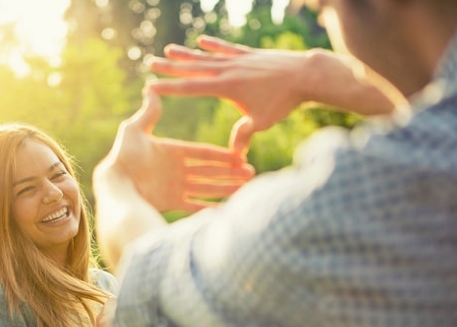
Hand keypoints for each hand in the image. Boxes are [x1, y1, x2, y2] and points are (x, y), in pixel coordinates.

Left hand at [100, 88, 254, 213]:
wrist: (115, 186)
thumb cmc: (123, 157)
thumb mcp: (135, 130)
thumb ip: (149, 112)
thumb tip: (151, 88)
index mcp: (172, 152)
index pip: (202, 153)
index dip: (221, 155)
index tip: (240, 156)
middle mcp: (175, 171)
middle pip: (209, 171)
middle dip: (230, 173)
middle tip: (251, 174)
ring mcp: (174, 188)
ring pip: (206, 188)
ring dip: (226, 188)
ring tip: (246, 190)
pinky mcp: (170, 204)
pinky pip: (194, 207)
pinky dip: (210, 209)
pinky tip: (226, 210)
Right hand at [148, 35, 307, 153]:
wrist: (305, 75)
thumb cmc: (284, 101)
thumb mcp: (262, 121)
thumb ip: (244, 134)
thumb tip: (233, 154)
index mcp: (226, 87)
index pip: (191, 88)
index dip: (169, 87)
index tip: (151, 85)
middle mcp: (228, 70)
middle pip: (193, 69)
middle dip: (170, 68)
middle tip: (150, 62)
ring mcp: (238, 60)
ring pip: (206, 57)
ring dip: (186, 55)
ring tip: (169, 50)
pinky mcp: (248, 55)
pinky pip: (226, 49)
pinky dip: (213, 45)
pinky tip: (201, 41)